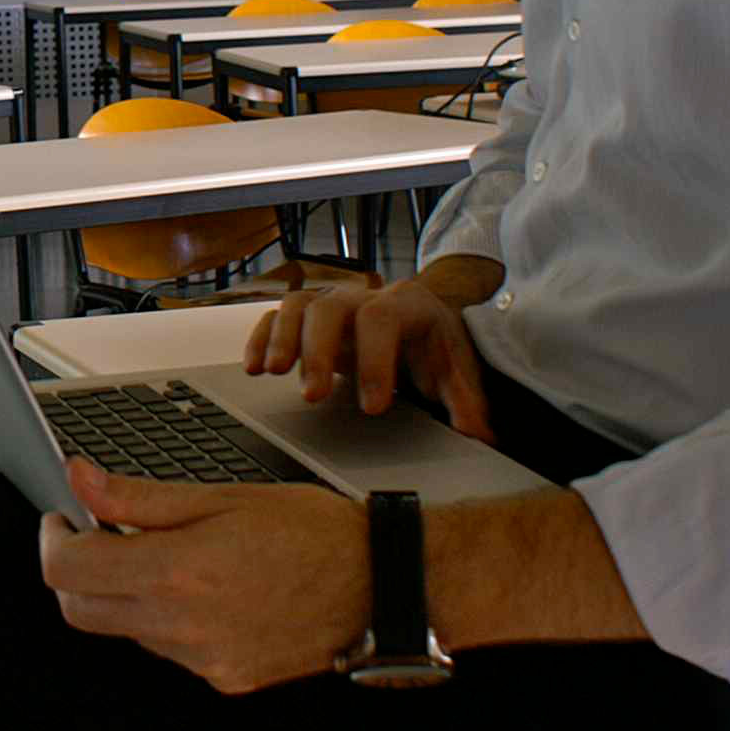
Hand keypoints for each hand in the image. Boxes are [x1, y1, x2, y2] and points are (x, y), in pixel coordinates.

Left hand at [38, 461, 368, 693]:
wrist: (378, 586)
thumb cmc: (313, 533)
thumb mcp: (220, 497)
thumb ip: (137, 496)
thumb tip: (78, 478)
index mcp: (177, 572)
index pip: (69, 571)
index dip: (53, 540)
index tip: (61, 520)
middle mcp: (183, 626)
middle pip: (81, 611)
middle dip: (73, 572)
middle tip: (91, 535)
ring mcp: (203, 660)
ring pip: (125, 630)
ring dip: (123, 594)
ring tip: (165, 555)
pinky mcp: (224, 678)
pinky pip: (168, 650)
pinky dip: (165, 619)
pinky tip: (201, 590)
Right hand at [247, 268, 494, 441]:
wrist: (424, 319)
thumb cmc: (436, 346)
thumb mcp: (458, 369)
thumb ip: (467, 401)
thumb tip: (476, 434)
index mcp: (404, 304)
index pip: (381, 319)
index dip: (374, 361)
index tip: (373, 407)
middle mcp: (362, 297)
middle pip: (330, 308)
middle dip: (317, 351)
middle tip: (312, 396)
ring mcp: (332, 303)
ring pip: (298, 305)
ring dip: (282, 338)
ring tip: (271, 373)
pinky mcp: (309, 317)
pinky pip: (276, 316)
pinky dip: (261, 337)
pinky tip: (253, 368)